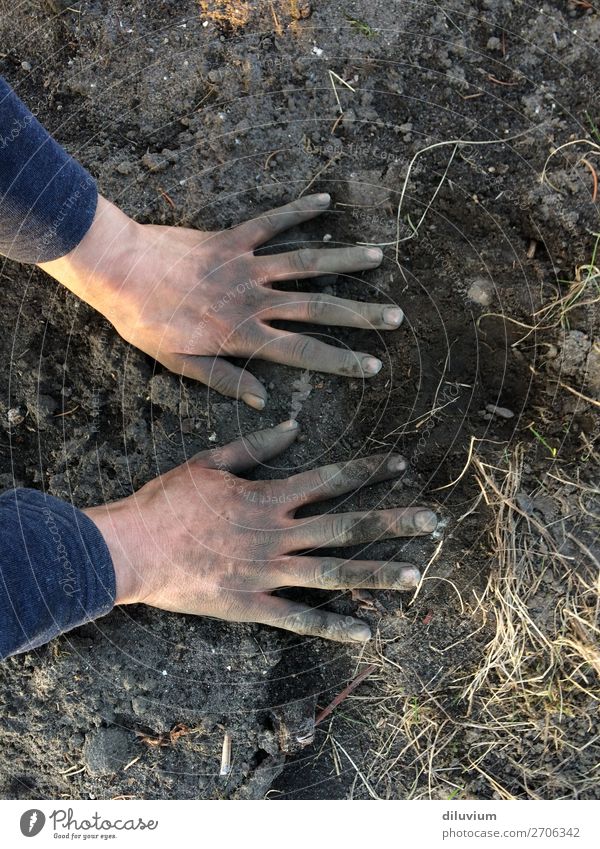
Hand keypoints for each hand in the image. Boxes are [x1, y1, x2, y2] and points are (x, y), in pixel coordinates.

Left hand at [39, 194, 402, 408]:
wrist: (120, 271)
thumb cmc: (147, 322)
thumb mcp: (181, 363)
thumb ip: (225, 379)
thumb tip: (264, 398)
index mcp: (243, 334)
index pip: (303, 351)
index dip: (341, 360)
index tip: (372, 365)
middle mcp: (253, 299)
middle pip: (318, 308)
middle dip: (360, 315)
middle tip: (396, 316)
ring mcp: (246, 265)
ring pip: (305, 263)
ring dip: (343, 261)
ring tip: (379, 258)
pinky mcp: (232, 237)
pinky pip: (271, 222)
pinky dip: (299, 210)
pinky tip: (325, 201)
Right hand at [84, 421, 437, 642]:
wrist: (134, 548)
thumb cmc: (168, 502)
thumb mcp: (210, 463)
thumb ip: (254, 446)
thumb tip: (292, 426)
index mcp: (269, 496)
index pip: (330, 479)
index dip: (368, 470)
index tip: (401, 464)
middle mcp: (278, 533)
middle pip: (346, 525)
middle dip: (393, 522)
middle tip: (433, 522)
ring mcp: (269, 571)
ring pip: (334, 573)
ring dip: (377, 574)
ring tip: (417, 576)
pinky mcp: (253, 605)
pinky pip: (300, 619)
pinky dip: (333, 626)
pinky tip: (366, 632)